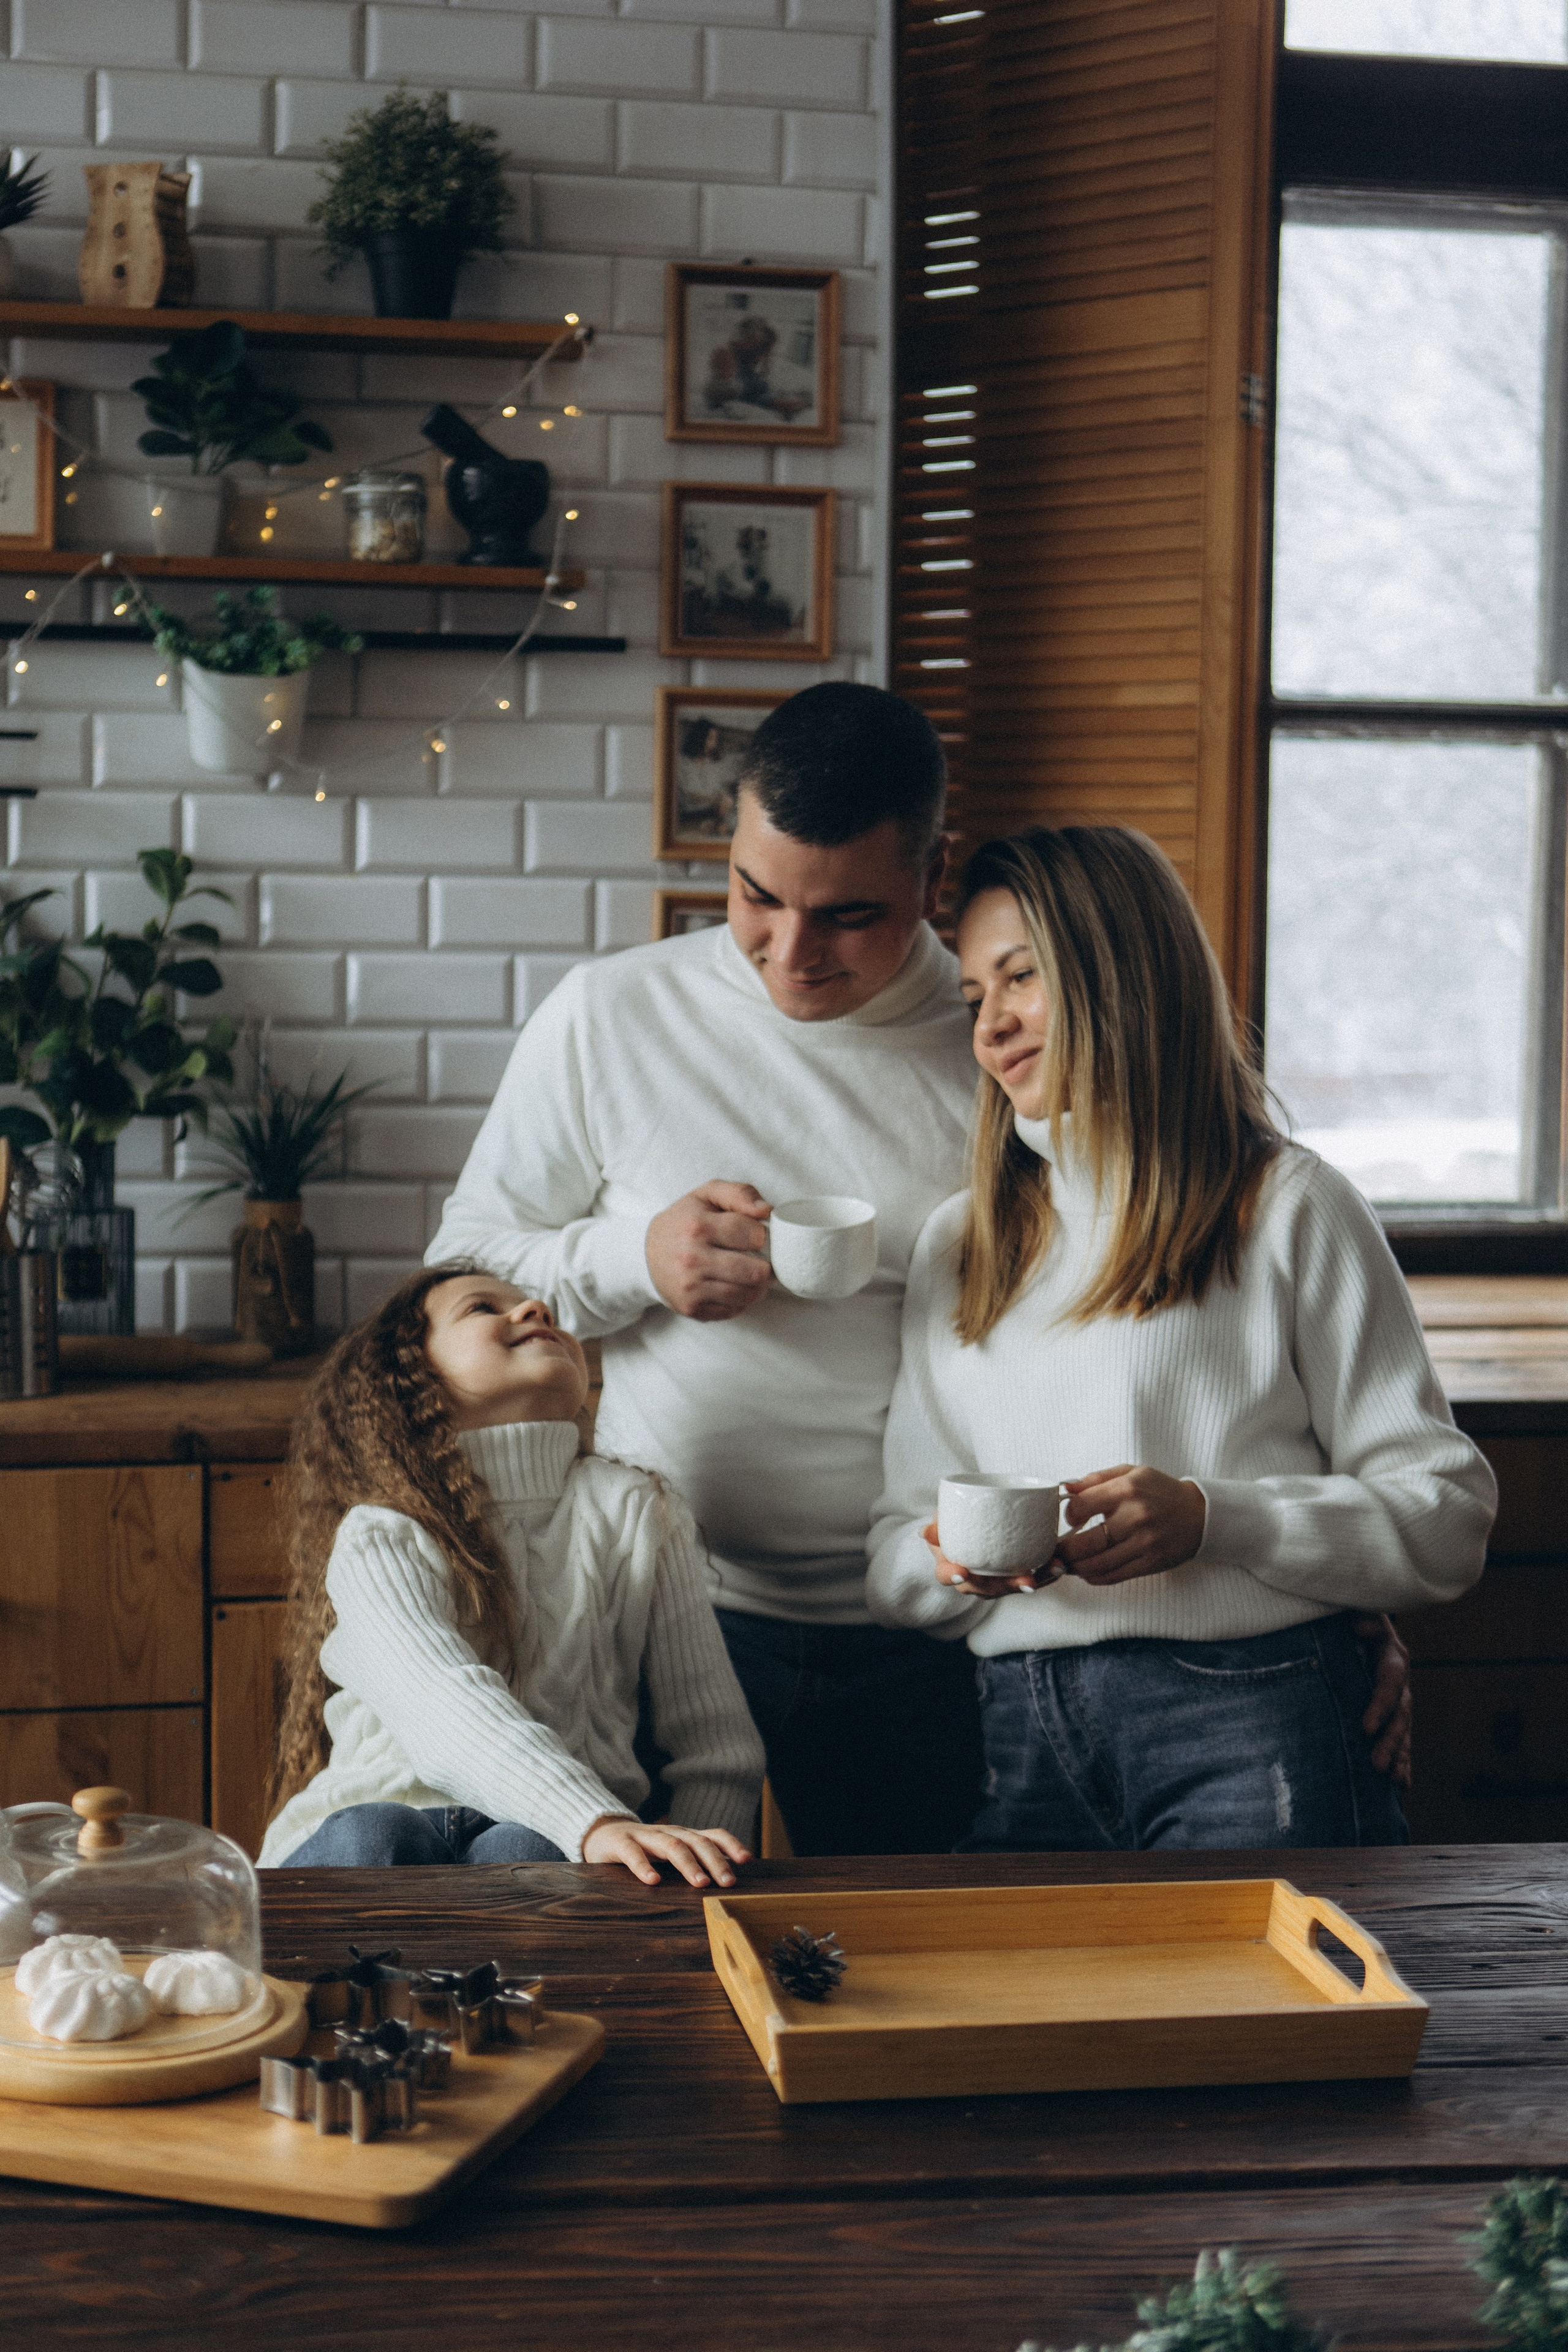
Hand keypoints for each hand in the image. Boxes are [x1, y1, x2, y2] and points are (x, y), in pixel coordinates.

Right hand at [580, 1815, 751, 1887]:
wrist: (603, 1834)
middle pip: (696, 1842)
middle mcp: (668, 1833)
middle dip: (715, 1861)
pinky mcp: (620, 1842)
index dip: (731, 1845)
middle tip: (728, 1882)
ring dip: (688, 1864)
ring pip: (671, 1845)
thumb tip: (729, 1876)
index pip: (712, 1835)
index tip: (747, 1860)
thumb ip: (696, 1860)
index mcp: (683, 1836)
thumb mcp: (672, 1853)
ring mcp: (645, 1835)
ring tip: (700, 1883)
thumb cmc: (645, 1849)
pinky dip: (643, 1866)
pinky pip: (633, 1853)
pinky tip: (652, 1881)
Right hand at [645, 1181, 771, 1321]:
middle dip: (766, 1266)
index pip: (752, 1235)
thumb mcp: (707, 1195)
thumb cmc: (684, 1221)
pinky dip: (741, 1300)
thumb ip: (739, 1194)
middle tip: (762, 1260)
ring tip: (752, 1274)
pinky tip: (735, 1286)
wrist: (645, 1254)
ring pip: (747, 1294)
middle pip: (755, 1272)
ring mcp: (691, 1287)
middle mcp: (692, 1259)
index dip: (762, 1236)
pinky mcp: (692, 1308)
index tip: (755, 1236)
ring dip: (758, 1286)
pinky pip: (733, 1310)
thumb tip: (766, 1211)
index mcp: (697, 1226)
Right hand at [921, 1519, 1053, 1597]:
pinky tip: (1060, 1564)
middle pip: (989, 1588)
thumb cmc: (953, 1529)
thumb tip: (924, 1531)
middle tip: (1027, 1581)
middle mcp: (975, 1582)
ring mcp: (996, 1582)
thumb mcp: (941, 1524)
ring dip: (1038, 1579)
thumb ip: (936, 1526)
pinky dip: (1047, 1572)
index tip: (961, 1572)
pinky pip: (1031, 1577)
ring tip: (1055, 1568)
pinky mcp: (1015, 1575)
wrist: (969, 1536)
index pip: (947, 1576)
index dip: (952, 1575)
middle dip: (1010, 1586)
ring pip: (1015, 1586)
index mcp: (951, 1569)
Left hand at [1054, 1465, 1205, 1586]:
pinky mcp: (1150, 1563)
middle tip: (1055, 1549)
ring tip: (1066, 1562)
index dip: (1069, 1514)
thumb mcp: (1131, 1473)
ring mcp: (1144, 1543)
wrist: (1200, 1513)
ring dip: (1074, 1567)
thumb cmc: (1160, 1491)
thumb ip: (1096, 1479)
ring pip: (1096, 1565)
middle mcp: (1135, 1516)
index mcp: (1127, 1489)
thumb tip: (1066, 1488)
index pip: (1081, 1506)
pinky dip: (1094, 1577)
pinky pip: (1113, 1576)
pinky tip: (1086, 1572)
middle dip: (1062, 1550)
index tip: (1071, 1517)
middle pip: (1084, 1543)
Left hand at [1355, 1611, 1412, 1787]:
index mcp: (1392, 1654)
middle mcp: (1399, 1679)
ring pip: (1403, 1730)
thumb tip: (1359, 1624)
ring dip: (1400, 1756)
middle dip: (1391, 1741)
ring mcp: (1398, 1697)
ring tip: (1394, 1781)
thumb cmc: (1352, 1610)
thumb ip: (1360, 1616)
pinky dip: (1402, 1761)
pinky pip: (1400, 1738)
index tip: (1366, 1727)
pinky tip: (1401, 1787)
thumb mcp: (1356, 1607)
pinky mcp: (1392, 1711)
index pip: (1389, 1681)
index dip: (1380, 1704)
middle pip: (1400, 1713)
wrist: (1357, 1614)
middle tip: (1378, 1764)